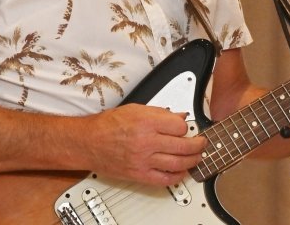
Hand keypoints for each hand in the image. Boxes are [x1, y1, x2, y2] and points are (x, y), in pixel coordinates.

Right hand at [80, 103, 206, 185]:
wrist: (89, 142)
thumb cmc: (108, 125)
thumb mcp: (136, 109)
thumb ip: (160, 113)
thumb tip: (179, 117)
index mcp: (146, 122)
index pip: (180, 126)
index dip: (186, 126)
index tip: (187, 127)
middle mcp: (146, 141)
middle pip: (183, 145)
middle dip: (197, 145)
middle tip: (201, 143)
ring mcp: (143, 160)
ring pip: (177, 163)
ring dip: (192, 161)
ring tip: (196, 157)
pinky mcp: (139, 174)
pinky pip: (164, 180)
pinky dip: (177, 177)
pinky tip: (181, 172)